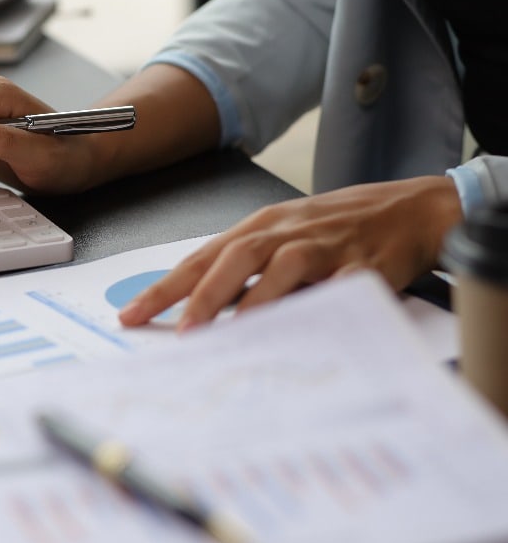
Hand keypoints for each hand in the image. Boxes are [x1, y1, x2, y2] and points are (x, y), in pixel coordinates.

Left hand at [118, 176, 462, 330]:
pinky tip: (301, 329)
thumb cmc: (335, 229)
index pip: (201, 258)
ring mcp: (325, 246)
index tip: (132, 315)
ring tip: (229, 334)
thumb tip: (197, 313)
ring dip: (254, 301)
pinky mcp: (364, 264)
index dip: (165, 288)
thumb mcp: (281, 240)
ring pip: (283, 268)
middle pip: (235, 258)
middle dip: (202, 295)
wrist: (409, 209)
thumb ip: (243, 273)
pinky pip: (339, 286)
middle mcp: (285, 232)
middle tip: (180, 331)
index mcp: (259, 228)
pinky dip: (320, 305)